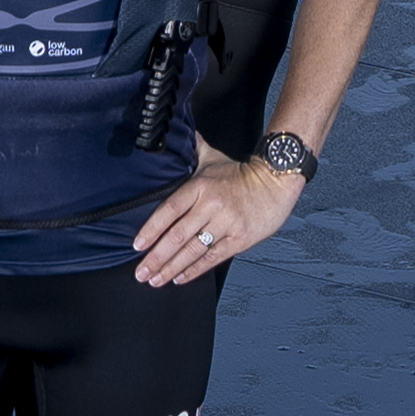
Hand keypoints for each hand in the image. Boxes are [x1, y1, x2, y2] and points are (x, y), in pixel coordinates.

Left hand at [133, 152, 299, 286]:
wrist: (276, 182)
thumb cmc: (242, 173)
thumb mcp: (212, 157)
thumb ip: (191, 149)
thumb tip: (176, 135)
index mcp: (200, 186)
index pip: (169, 210)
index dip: (151, 230)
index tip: (138, 245)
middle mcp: (211, 205)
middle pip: (177, 236)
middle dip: (156, 258)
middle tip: (142, 272)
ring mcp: (226, 224)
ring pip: (193, 250)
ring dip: (171, 268)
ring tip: (156, 280)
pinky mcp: (239, 239)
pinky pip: (212, 258)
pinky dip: (194, 270)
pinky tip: (180, 277)